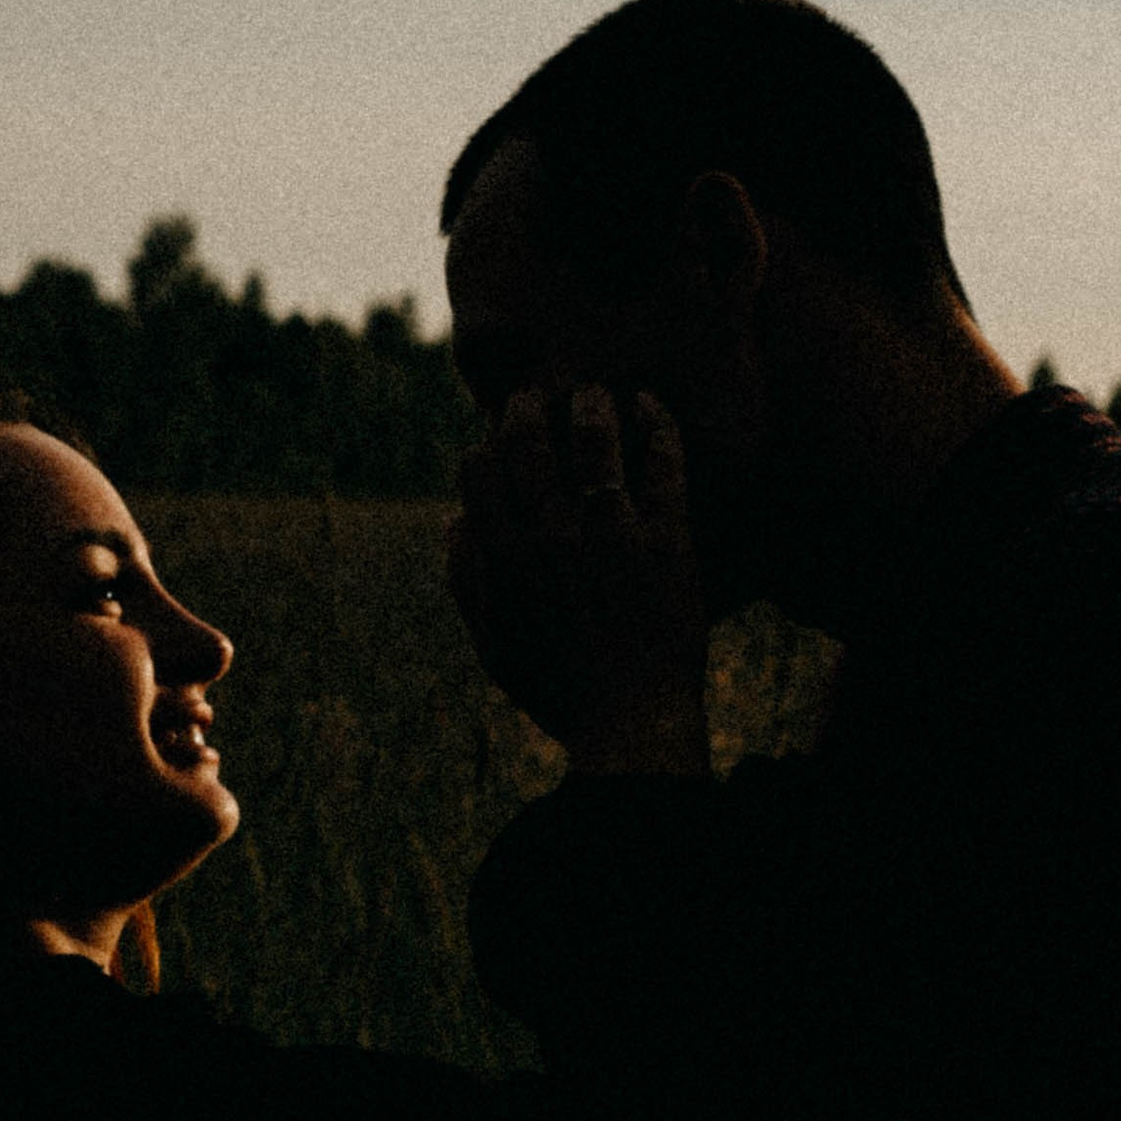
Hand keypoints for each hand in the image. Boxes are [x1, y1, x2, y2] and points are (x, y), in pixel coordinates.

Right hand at [448, 384, 711, 773]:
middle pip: (529, 439)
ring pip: (594, 438)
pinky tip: (649, 402)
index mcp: (505, 558)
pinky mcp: (666, 540)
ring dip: (591, 403)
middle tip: (542, 394)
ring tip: (597, 392)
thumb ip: (467, 583)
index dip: (488, 444)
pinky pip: (662, 463)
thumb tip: (454, 521)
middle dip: (529, 404)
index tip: (502, 437)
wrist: (631, 727)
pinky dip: (655, 423)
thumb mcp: (494, 645)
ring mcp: (611, 535)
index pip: (480, 469)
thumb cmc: (559, 690)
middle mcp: (552, 537)